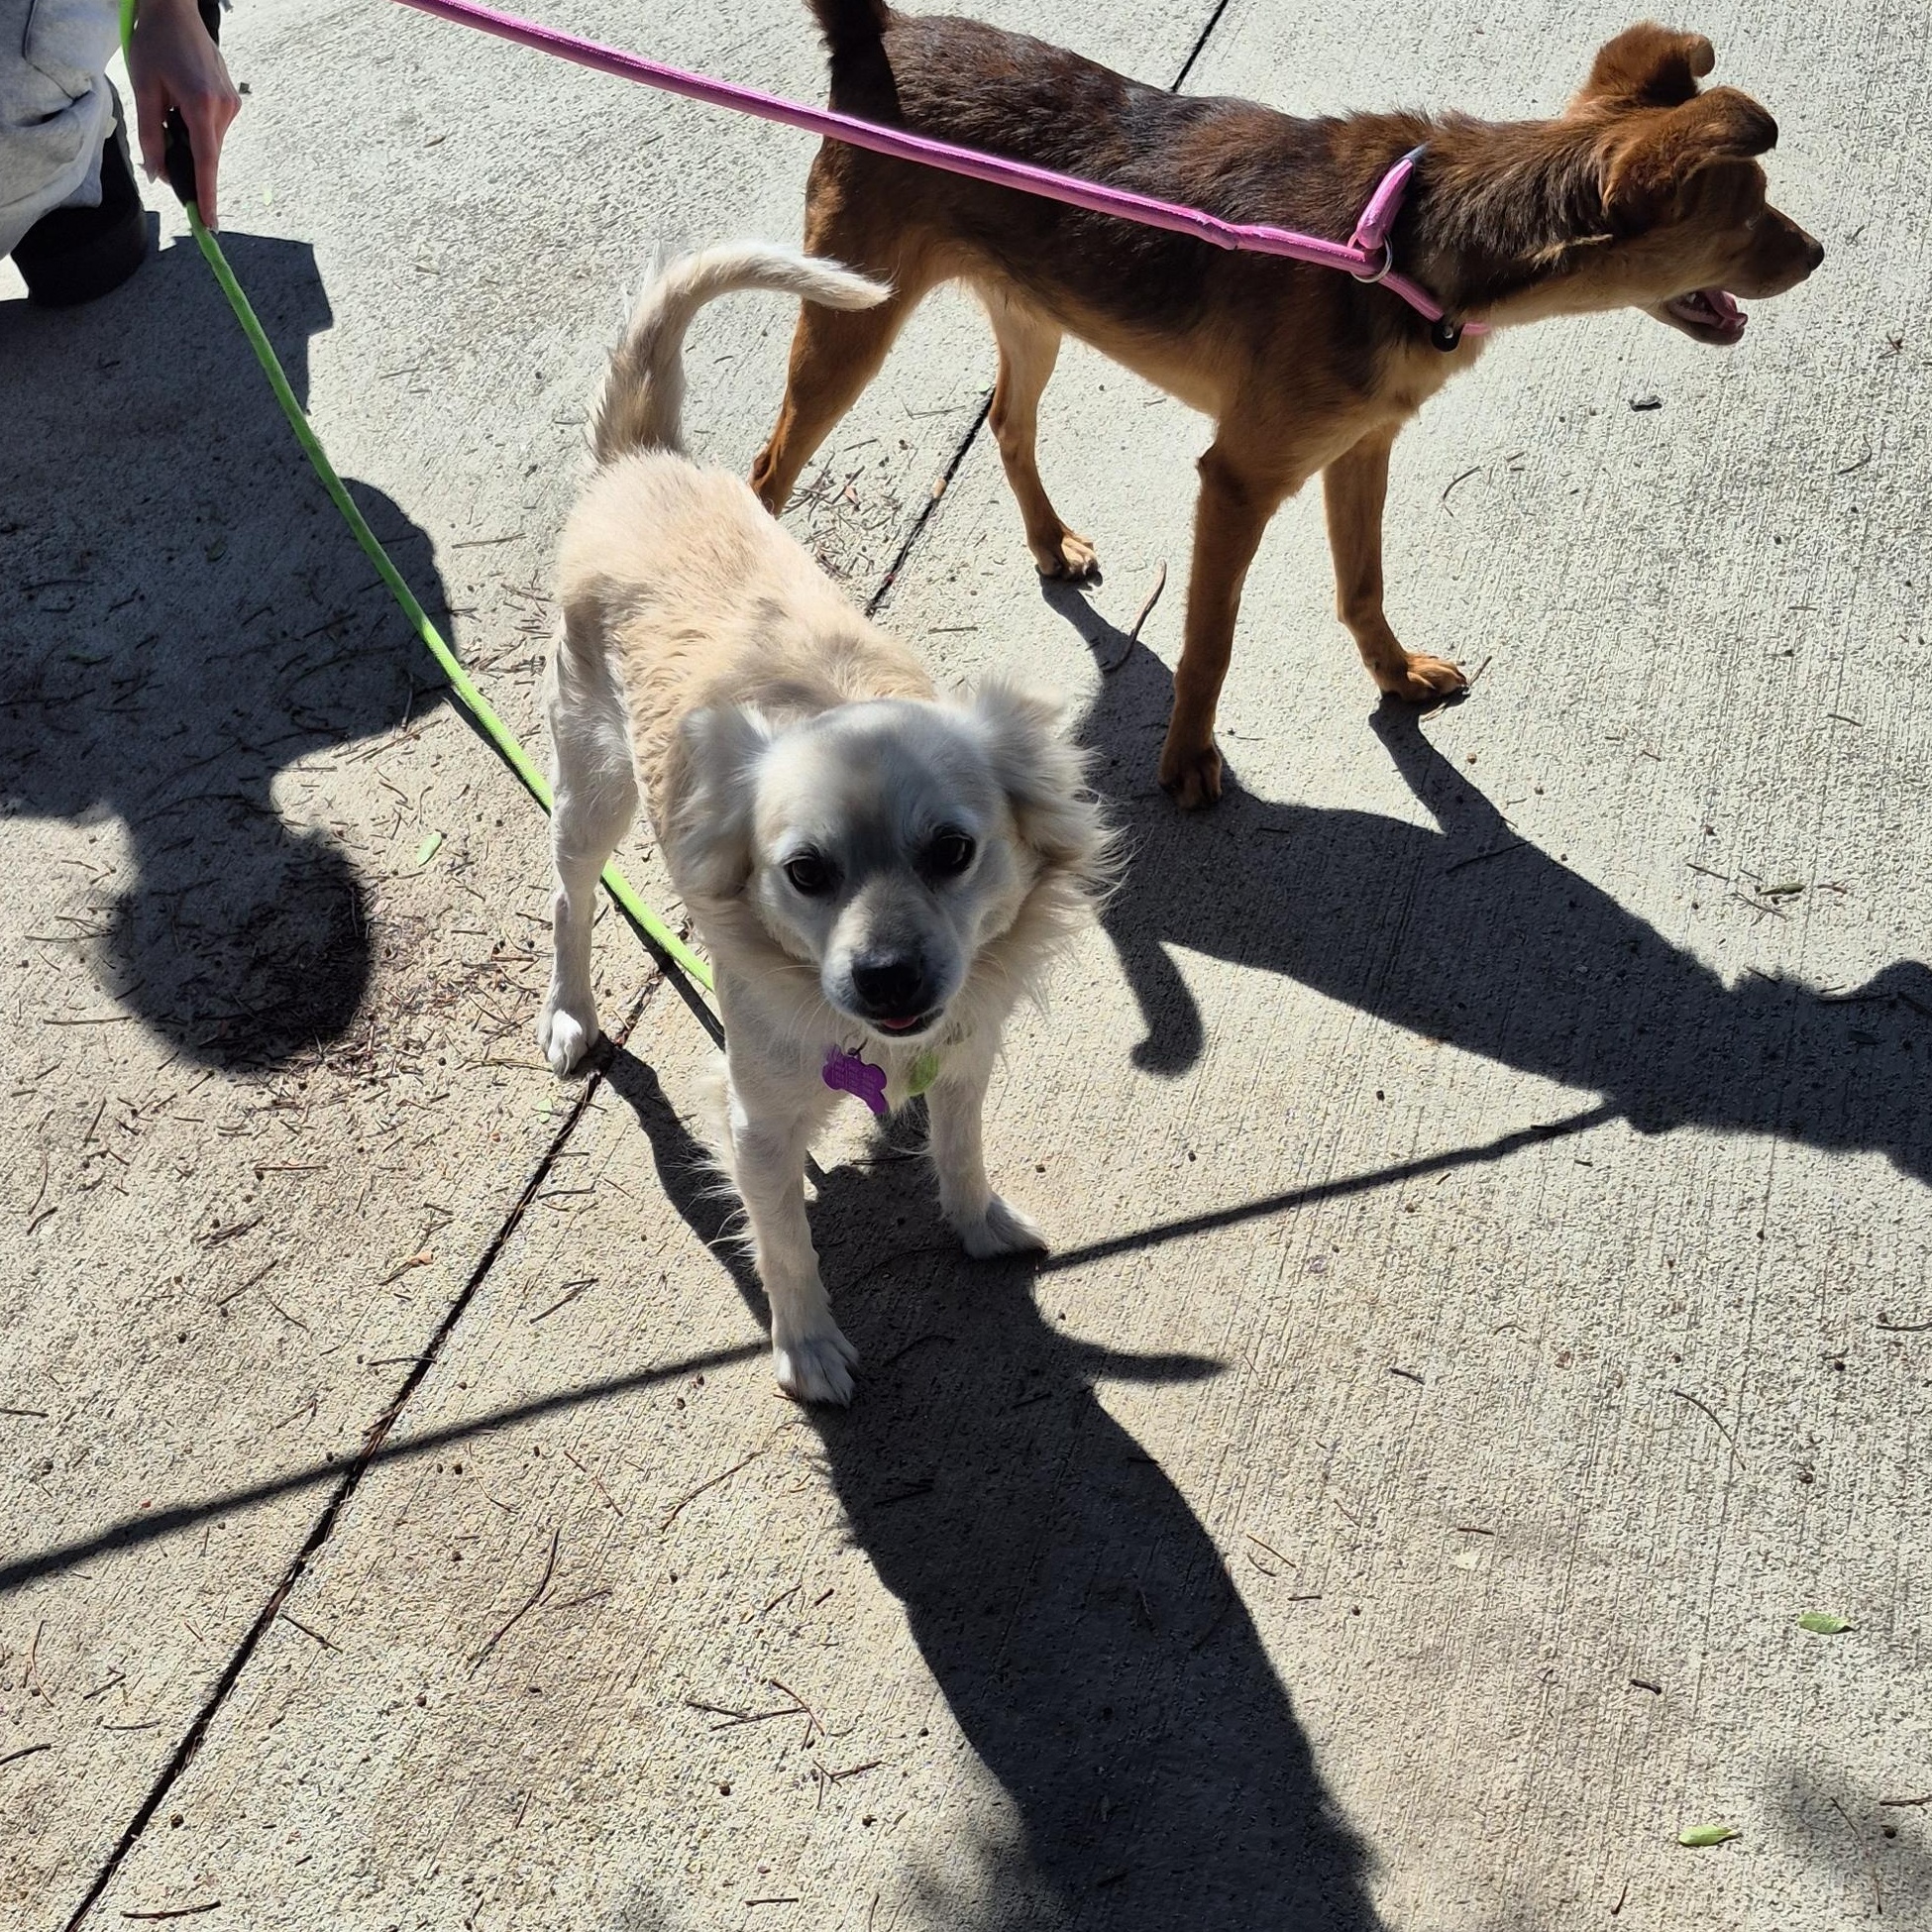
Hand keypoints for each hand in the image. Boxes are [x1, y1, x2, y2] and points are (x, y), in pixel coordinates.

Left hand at [128, 0, 240, 227]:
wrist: (174, 10)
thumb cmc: (154, 43)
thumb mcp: (143, 89)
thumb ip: (150, 136)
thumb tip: (157, 175)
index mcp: (201, 105)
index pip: (206, 162)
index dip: (207, 195)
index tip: (209, 224)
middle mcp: (224, 108)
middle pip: (207, 152)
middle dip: (189, 158)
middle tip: (164, 136)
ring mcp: (232, 103)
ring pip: (210, 140)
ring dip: (191, 135)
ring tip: (170, 100)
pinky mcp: (232, 99)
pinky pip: (214, 126)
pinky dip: (198, 125)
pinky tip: (183, 97)